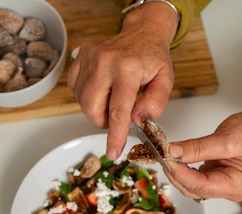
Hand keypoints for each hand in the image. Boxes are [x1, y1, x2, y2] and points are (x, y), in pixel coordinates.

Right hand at [67, 3, 177, 159]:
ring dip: (97, 110)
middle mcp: (105, 61)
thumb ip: (156, 102)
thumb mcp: (166, 80)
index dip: (115, 135)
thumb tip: (138, 119)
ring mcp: (89, 57)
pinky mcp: (80, 57)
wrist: (141, 33)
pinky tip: (103, 89)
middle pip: (92, 109)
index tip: (113, 152)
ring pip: (82, 102)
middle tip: (118, 117)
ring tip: (113, 99)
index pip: (119, 110)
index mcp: (128, 68)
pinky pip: (76, 89)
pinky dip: (87, 97)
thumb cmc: (153, 58)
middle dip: (103, 122)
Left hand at [166, 93, 241, 201]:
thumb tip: (172, 152)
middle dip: (177, 173)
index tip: (166, 160)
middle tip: (162, 155)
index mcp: (238, 185)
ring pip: (191, 186)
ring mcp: (221, 186)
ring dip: (177, 172)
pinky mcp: (214, 179)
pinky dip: (182, 169)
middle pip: (194, 189)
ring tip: (166, 155)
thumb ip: (197, 148)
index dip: (182, 174)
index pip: (203, 186)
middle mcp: (230, 190)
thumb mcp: (224, 138)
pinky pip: (193, 178)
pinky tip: (175, 158)